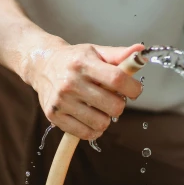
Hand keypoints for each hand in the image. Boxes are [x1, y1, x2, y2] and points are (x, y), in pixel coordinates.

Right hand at [24, 42, 144, 139]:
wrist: (42, 65)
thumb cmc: (74, 59)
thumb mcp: (95, 51)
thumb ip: (119, 54)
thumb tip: (141, 52)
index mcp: (83, 63)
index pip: (117, 79)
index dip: (133, 88)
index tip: (134, 90)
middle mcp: (71, 82)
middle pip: (113, 106)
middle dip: (119, 104)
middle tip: (112, 97)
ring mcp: (61, 101)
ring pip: (101, 123)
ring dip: (106, 117)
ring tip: (99, 106)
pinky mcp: (54, 115)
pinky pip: (85, 133)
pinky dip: (93, 129)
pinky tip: (91, 117)